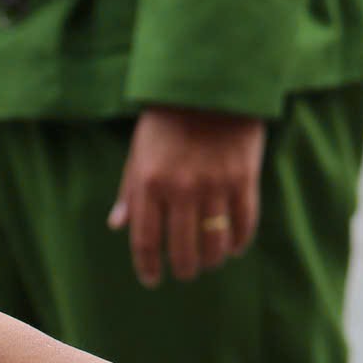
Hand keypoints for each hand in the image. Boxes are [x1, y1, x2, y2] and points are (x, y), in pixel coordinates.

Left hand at [109, 106, 266, 287]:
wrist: (210, 83)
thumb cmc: (168, 119)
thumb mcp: (139, 152)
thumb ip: (129, 192)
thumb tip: (117, 225)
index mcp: (149, 183)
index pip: (146, 241)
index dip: (147, 267)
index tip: (152, 279)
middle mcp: (181, 189)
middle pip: (183, 249)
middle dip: (184, 268)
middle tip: (185, 271)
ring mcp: (215, 185)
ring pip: (215, 242)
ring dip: (212, 260)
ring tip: (210, 261)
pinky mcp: (244, 178)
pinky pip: (244, 222)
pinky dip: (239, 241)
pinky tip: (234, 247)